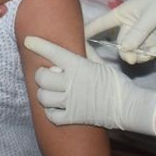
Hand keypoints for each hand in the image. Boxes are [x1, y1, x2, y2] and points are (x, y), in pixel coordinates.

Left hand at [25, 36, 155, 137]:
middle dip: (41, 74)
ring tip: (49, 91)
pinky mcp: (73, 117)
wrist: (127, 106)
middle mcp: (70, 83)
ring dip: (43, 93)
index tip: (28, 40)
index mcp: (78, 66)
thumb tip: (79, 38)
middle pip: (42, 77)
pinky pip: (51, 116)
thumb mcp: (101, 63)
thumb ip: (87, 51)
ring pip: (43, 97)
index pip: (53, 52)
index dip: (38, 44)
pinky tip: (55, 107)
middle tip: (47, 74)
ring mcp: (70, 102)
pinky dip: (50, 111)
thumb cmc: (116, 82)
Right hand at [85, 0, 155, 63]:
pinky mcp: (148, 42)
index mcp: (121, 14)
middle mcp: (126, 26)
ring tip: (150, 49)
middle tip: (135, 55)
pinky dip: (147, 54)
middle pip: (119, 45)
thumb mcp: (150, 17)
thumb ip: (137, 33)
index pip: (100, 24)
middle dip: (127, 51)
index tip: (74, 40)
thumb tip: (124, 50)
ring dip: (139, 55)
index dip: (88, 32)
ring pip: (130, 52)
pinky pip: (142, 54)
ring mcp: (138, 36)